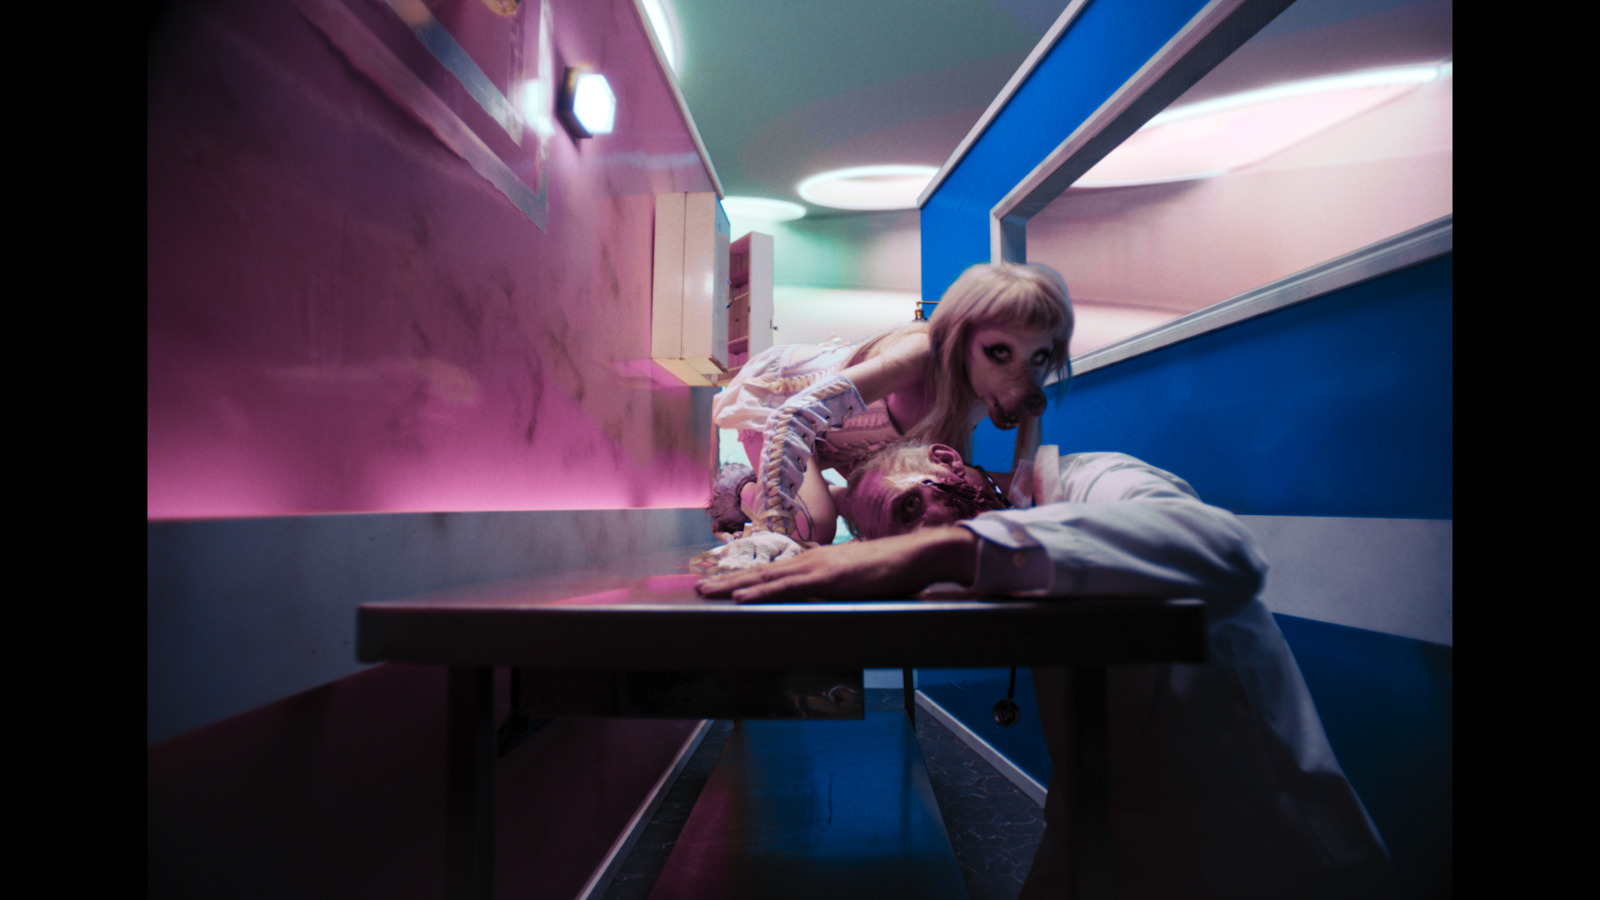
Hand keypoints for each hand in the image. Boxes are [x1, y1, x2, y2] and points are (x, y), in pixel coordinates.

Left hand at [695, 527, 978, 602]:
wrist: (917, 555)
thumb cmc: (893, 570)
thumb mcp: (857, 581)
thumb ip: (839, 589)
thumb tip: (828, 600)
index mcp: (817, 561)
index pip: (774, 570)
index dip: (746, 577)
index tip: (721, 583)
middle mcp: (812, 560)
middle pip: (761, 571)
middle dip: (727, 579)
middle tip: (698, 587)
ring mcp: (818, 568)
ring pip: (767, 577)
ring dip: (734, 585)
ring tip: (707, 591)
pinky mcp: (828, 580)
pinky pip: (788, 588)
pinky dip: (762, 591)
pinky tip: (742, 596)